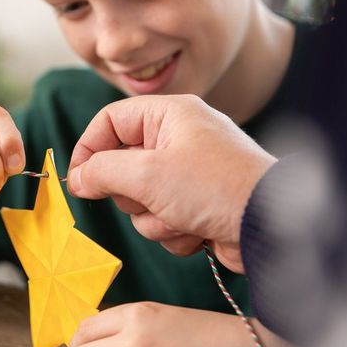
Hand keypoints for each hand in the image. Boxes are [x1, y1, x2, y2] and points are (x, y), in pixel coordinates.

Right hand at [68, 95, 274, 271]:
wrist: (270, 226)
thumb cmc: (215, 187)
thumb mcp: (147, 173)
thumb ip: (102, 171)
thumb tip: (76, 178)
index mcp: (170, 115)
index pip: (111, 121)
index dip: (89, 149)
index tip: (76, 180)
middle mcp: (180, 139)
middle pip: (122, 166)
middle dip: (131, 193)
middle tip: (148, 196)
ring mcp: (190, 174)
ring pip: (140, 201)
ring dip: (154, 218)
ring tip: (182, 216)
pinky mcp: (198, 205)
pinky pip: (163, 220)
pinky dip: (174, 231)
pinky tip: (198, 231)